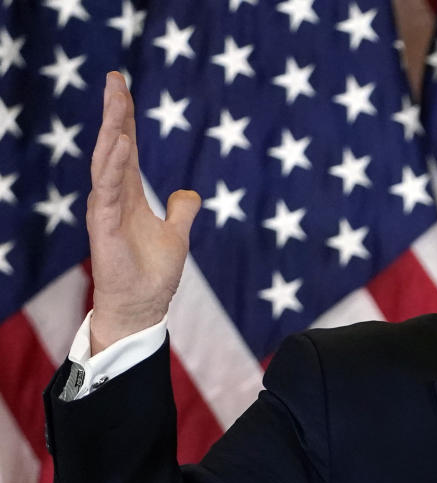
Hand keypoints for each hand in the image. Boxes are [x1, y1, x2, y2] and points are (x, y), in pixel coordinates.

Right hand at [85, 72, 200, 353]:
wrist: (141, 308)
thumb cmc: (152, 274)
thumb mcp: (176, 235)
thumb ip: (181, 211)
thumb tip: (189, 193)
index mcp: (128, 194)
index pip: (126, 147)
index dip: (125, 117)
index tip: (122, 85)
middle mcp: (113, 197)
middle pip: (114, 146)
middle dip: (115, 113)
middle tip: (115, 79)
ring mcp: (106, 211)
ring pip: (107, 163)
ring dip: (112, 132)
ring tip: (116, 102)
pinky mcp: (105, 229)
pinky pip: (107, 192)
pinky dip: (111, 168)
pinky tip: (117, 145)